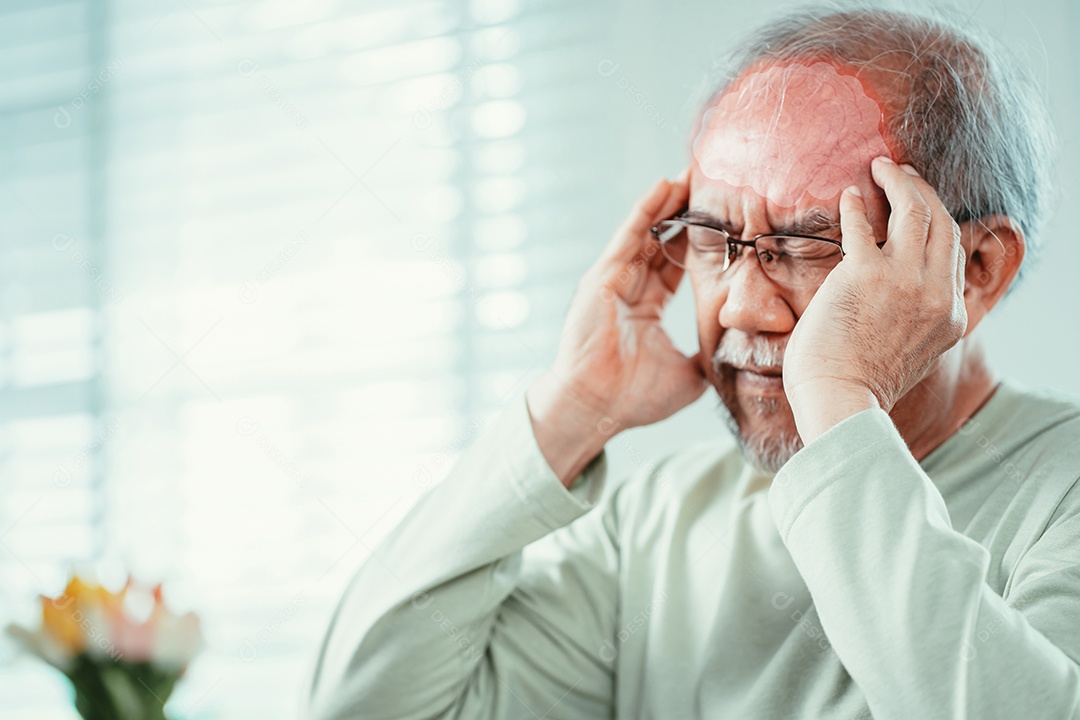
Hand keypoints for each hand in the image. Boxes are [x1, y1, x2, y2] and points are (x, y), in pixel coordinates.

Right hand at [527, 169, 707, 484]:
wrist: (597, 408)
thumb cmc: (632, 398)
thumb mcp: (687, 376)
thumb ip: (707, 359)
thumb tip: (736, 357)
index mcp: (645, 310)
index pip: (674, 266)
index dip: (696, 244)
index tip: (721, 221)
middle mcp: (628, 290)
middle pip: (659, 241)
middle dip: (682, 213)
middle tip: (708, 184)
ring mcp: (612, 282)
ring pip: (645, 232)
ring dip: (667, 202)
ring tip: (690, 173)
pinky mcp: (602, 278)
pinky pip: (629, 237)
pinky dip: (646, 210)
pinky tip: (664, 185)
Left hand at [782, 156, 967, 443]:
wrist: (841, 401)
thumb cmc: (860, 385)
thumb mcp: (912, 355)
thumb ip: (916, 323)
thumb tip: (901, 306)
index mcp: (951, 316)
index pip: (954, 253)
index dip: (939, 222)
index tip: (922, 206)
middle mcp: (936, 293)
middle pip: (942, 223)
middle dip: (924, 191)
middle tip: (903, 173)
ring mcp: (904, 281)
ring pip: (915, 211)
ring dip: (899, 182)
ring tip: (881, 168)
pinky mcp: (865, 274)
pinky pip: (864, 226)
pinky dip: (857, 206)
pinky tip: (849, 196)